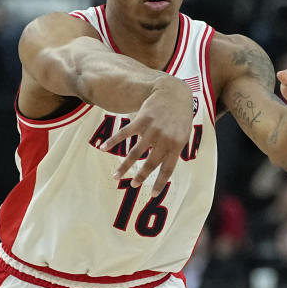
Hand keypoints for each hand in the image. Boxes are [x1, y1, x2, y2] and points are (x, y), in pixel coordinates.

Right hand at [101, 79, 193, 196]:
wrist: (173, 93)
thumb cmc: (179, 117)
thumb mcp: (183, 134)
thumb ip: (174, 149)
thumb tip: (164, 166)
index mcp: (177, 145)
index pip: (168, 169)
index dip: (160, 183)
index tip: (152, 194)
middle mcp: (164, 139)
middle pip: (150, 163)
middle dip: (140, 177)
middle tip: (132, 185)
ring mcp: (152, 130)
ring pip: (135, 152)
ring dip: (124, 166)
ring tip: (116, 176)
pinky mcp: (140, 120)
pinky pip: (124, 134)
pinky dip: (112, 141)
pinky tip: (103, 148)